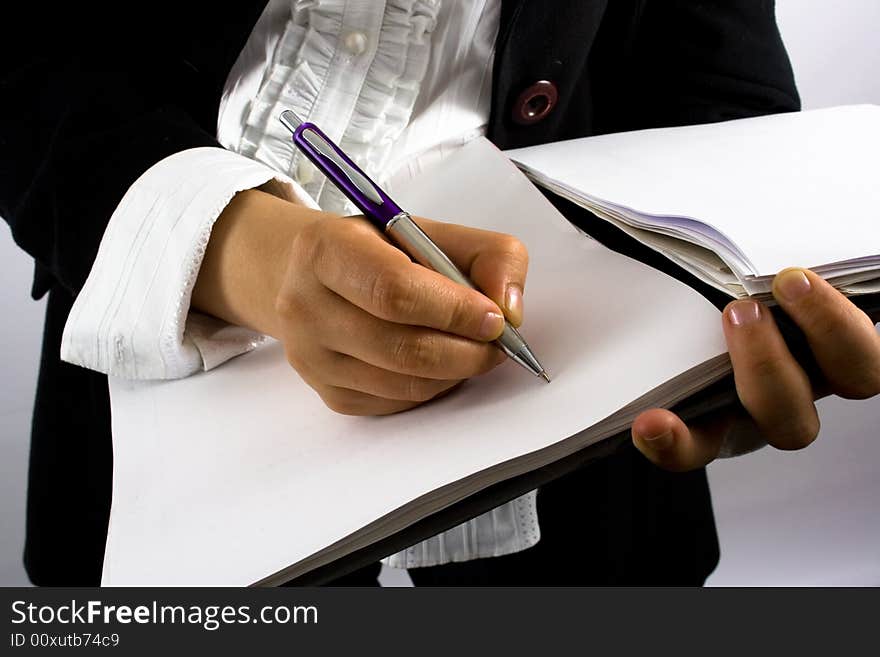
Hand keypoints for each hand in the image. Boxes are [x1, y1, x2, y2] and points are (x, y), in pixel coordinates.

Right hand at [193, 189, 528, 414]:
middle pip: (402, 347)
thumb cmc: (375, 251)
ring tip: (473, 348)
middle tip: (497, 341)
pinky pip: (397, 403)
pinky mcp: (328, 393)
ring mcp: (312, 357)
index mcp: (324, 250)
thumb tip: (509, 306)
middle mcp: (305, 306)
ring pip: (405, 384)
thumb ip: (486, 254)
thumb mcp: (428, 231)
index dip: (454, 309)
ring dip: (455, 371)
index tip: (493, 316)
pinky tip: (440, 362)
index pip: (393, 290)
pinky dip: (433, 387)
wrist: (311, 276)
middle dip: (466, 350)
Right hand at [631, 268, 879, 470]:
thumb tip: (558, 278)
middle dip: (759, 374)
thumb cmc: (709, 280)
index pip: (694, 443)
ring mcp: (820, 371)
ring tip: (784, 288)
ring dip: (815, 342)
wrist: (782, 271)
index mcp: (719, 403)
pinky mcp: (859, 344)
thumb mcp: (659, 290)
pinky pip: (869, 355)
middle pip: (774, 424)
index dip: (674, 444)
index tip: (648, 422)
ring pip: (842, 388)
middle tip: (734, 314)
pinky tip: (809, 281)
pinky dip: (844, 321)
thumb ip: (628, 298)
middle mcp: (770, 397)